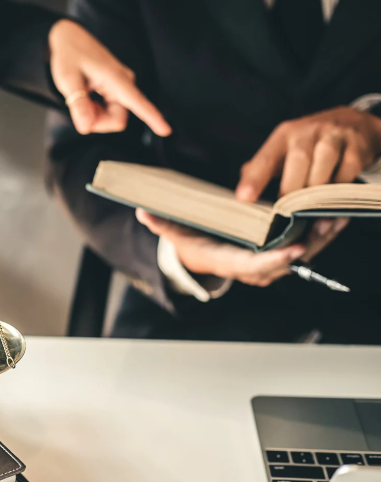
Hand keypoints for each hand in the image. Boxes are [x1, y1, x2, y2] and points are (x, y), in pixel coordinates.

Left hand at [48, 19, 170, 136]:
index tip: (166, 131)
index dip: (152, 118)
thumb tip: (85, 128)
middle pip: (117, 120)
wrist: (69, 38)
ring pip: (113, 118)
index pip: (138, 102)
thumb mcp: (67, 79)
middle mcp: (125, 83)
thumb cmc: (69, 55)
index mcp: (116, 79)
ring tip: (81, 97)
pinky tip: (87, 96)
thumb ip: (78, 103)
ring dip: (95, 116)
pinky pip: (110, 111)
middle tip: (78, 107)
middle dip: (97, 122)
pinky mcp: (117, 90)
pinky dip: (95, 111)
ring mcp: (122, 87)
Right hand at [136, 209, 348, 287]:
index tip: (296, 247)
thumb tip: (143, 212)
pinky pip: (304, 248)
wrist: (200, 258)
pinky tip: (335, 217)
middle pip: (287, 261)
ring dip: (322, 238)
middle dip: (311, 244)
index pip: (256, 265)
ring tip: (338, 216)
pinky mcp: (279, 256)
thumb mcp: (175, 234)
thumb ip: (161, 223)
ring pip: (301, 256)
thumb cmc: (191, 244)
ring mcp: (269, 265)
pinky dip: (321, 235)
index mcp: (230, 262)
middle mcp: (253, 269)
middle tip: (327, 222)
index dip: (277, 258)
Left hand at [236, 107, 380, 201]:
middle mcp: (308, 131)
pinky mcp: (357, 147)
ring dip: (315, 190)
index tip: (244, 199)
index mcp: (284, 134)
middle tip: (285, 211)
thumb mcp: (283, 149)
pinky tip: (331, 197)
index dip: (255, 179)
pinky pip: (347, 171)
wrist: (350, 123)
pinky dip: (338, 188)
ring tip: (307, 208)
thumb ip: (261, 169)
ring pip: (324, 164)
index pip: (266, 157)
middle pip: (298, 160)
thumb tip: (243, 192)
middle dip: (291, 188)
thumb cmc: (308, 142)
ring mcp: (334, 136)